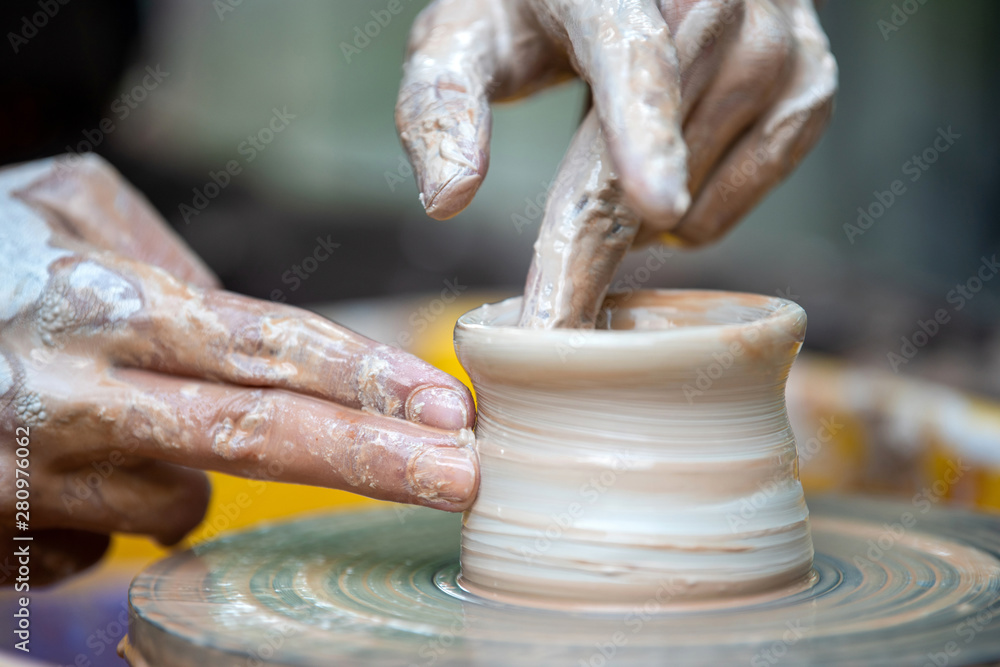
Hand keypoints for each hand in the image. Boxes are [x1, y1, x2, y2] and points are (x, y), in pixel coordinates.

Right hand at [0, 156, 476, 584]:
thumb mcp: (62, 207)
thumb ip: (170, 259)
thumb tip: (250, 329)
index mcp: (104, 308)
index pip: (265, 345)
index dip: (363, 379)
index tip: (446, 409)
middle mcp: (77, 398)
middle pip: (260, 440)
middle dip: (374, 463)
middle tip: (464, 482)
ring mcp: (36, 482)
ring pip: (182, 503)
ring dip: (184, 468)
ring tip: (118, 414)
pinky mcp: (4, 541)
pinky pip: (104, 541)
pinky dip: (109, 502)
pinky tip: (57, 457)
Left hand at [396, 0, 835, 325]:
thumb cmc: (525, 13)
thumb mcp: (458, 42)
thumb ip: (441, 109)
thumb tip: (449, 199)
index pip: (636, 54)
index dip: (646, 132)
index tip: (655, 207)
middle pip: (674, 135)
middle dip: (611, 221)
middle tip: (557, 298)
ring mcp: (777, 30)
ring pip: (719, 162)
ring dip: (654, 206)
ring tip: (612, 185)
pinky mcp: (809, 74)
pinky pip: (761, 175)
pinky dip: (704, 203)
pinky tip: (666, 181)